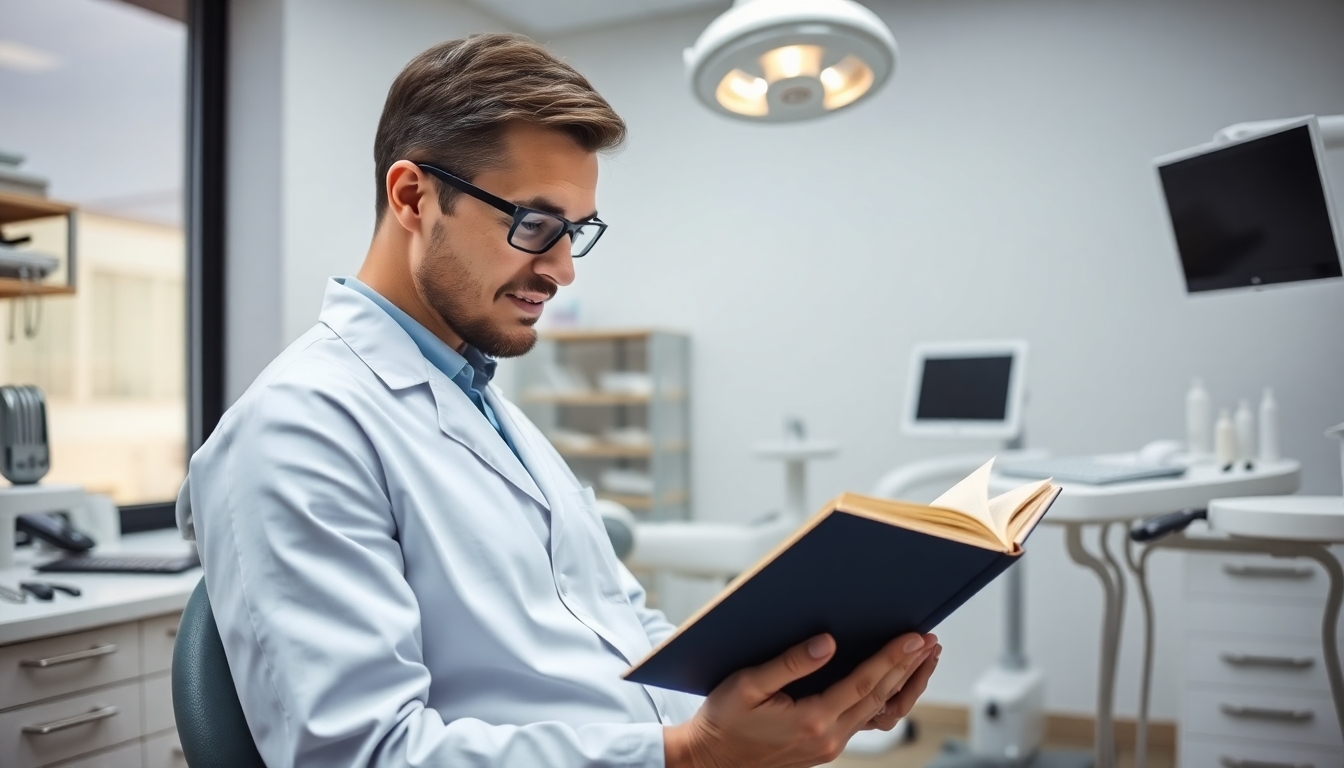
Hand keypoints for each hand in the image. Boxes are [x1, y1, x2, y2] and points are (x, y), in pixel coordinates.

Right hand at [664, 631, 940, 767]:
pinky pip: (866, 721)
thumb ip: (789, 663)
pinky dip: (886, 699)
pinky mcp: (827, 745)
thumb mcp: (747, 685)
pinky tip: (894, 683)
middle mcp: (828, 737)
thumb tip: (826, 643)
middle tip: (928, 641)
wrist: (711, 759)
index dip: (891, 658)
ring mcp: (830, 745)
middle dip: (907, 666)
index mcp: (811, 721)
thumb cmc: (723, 721)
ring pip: (879, 711)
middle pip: (880, 697)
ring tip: (922, 660)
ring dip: (903, 684)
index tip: (913, 638)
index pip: (863, 684)